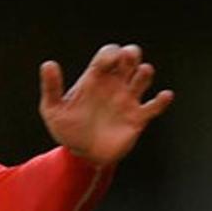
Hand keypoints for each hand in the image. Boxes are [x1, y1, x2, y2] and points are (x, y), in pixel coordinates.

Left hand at [38, 44, 173, 166]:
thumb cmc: (67, 130)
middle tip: (127, 58)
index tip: (106, 63)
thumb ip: (51, 88)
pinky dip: (162, 101)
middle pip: (130, 58)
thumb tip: (48, 64)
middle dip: (131, 54)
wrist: (81, 156)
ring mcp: (127, 100)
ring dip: (145, 73)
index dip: (110, 54)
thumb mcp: (53, 110)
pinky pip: (154, 106)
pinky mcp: (137, 119)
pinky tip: (163, 96)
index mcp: (95, 78)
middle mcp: (114, 85)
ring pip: (143, 77)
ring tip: (142, 73)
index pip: (108, 54)